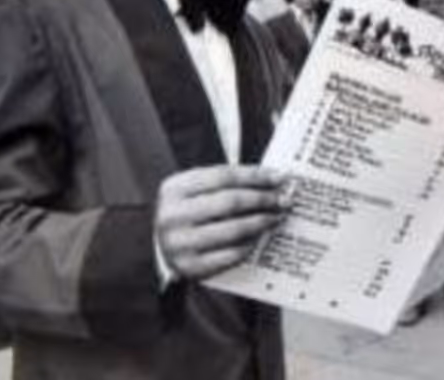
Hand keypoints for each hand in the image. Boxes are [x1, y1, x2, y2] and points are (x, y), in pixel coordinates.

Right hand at [155, 166, 291, 281]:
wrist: (159, 251)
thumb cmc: (187, 215)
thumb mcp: (194, 192)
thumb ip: (224, 183)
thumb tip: (271, 180)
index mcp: (174, 188)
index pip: (224, 176)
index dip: (256, 176)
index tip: (280, 177)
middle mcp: (173, 215)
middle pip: (231, 201)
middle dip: (263, 199)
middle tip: (284, 199)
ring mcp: (180, 243)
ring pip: (234, 229)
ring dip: (261, 222)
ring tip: (276, 217)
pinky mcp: (191, 267)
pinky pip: (231, 254)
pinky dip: (249, 245)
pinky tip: (260, 238)